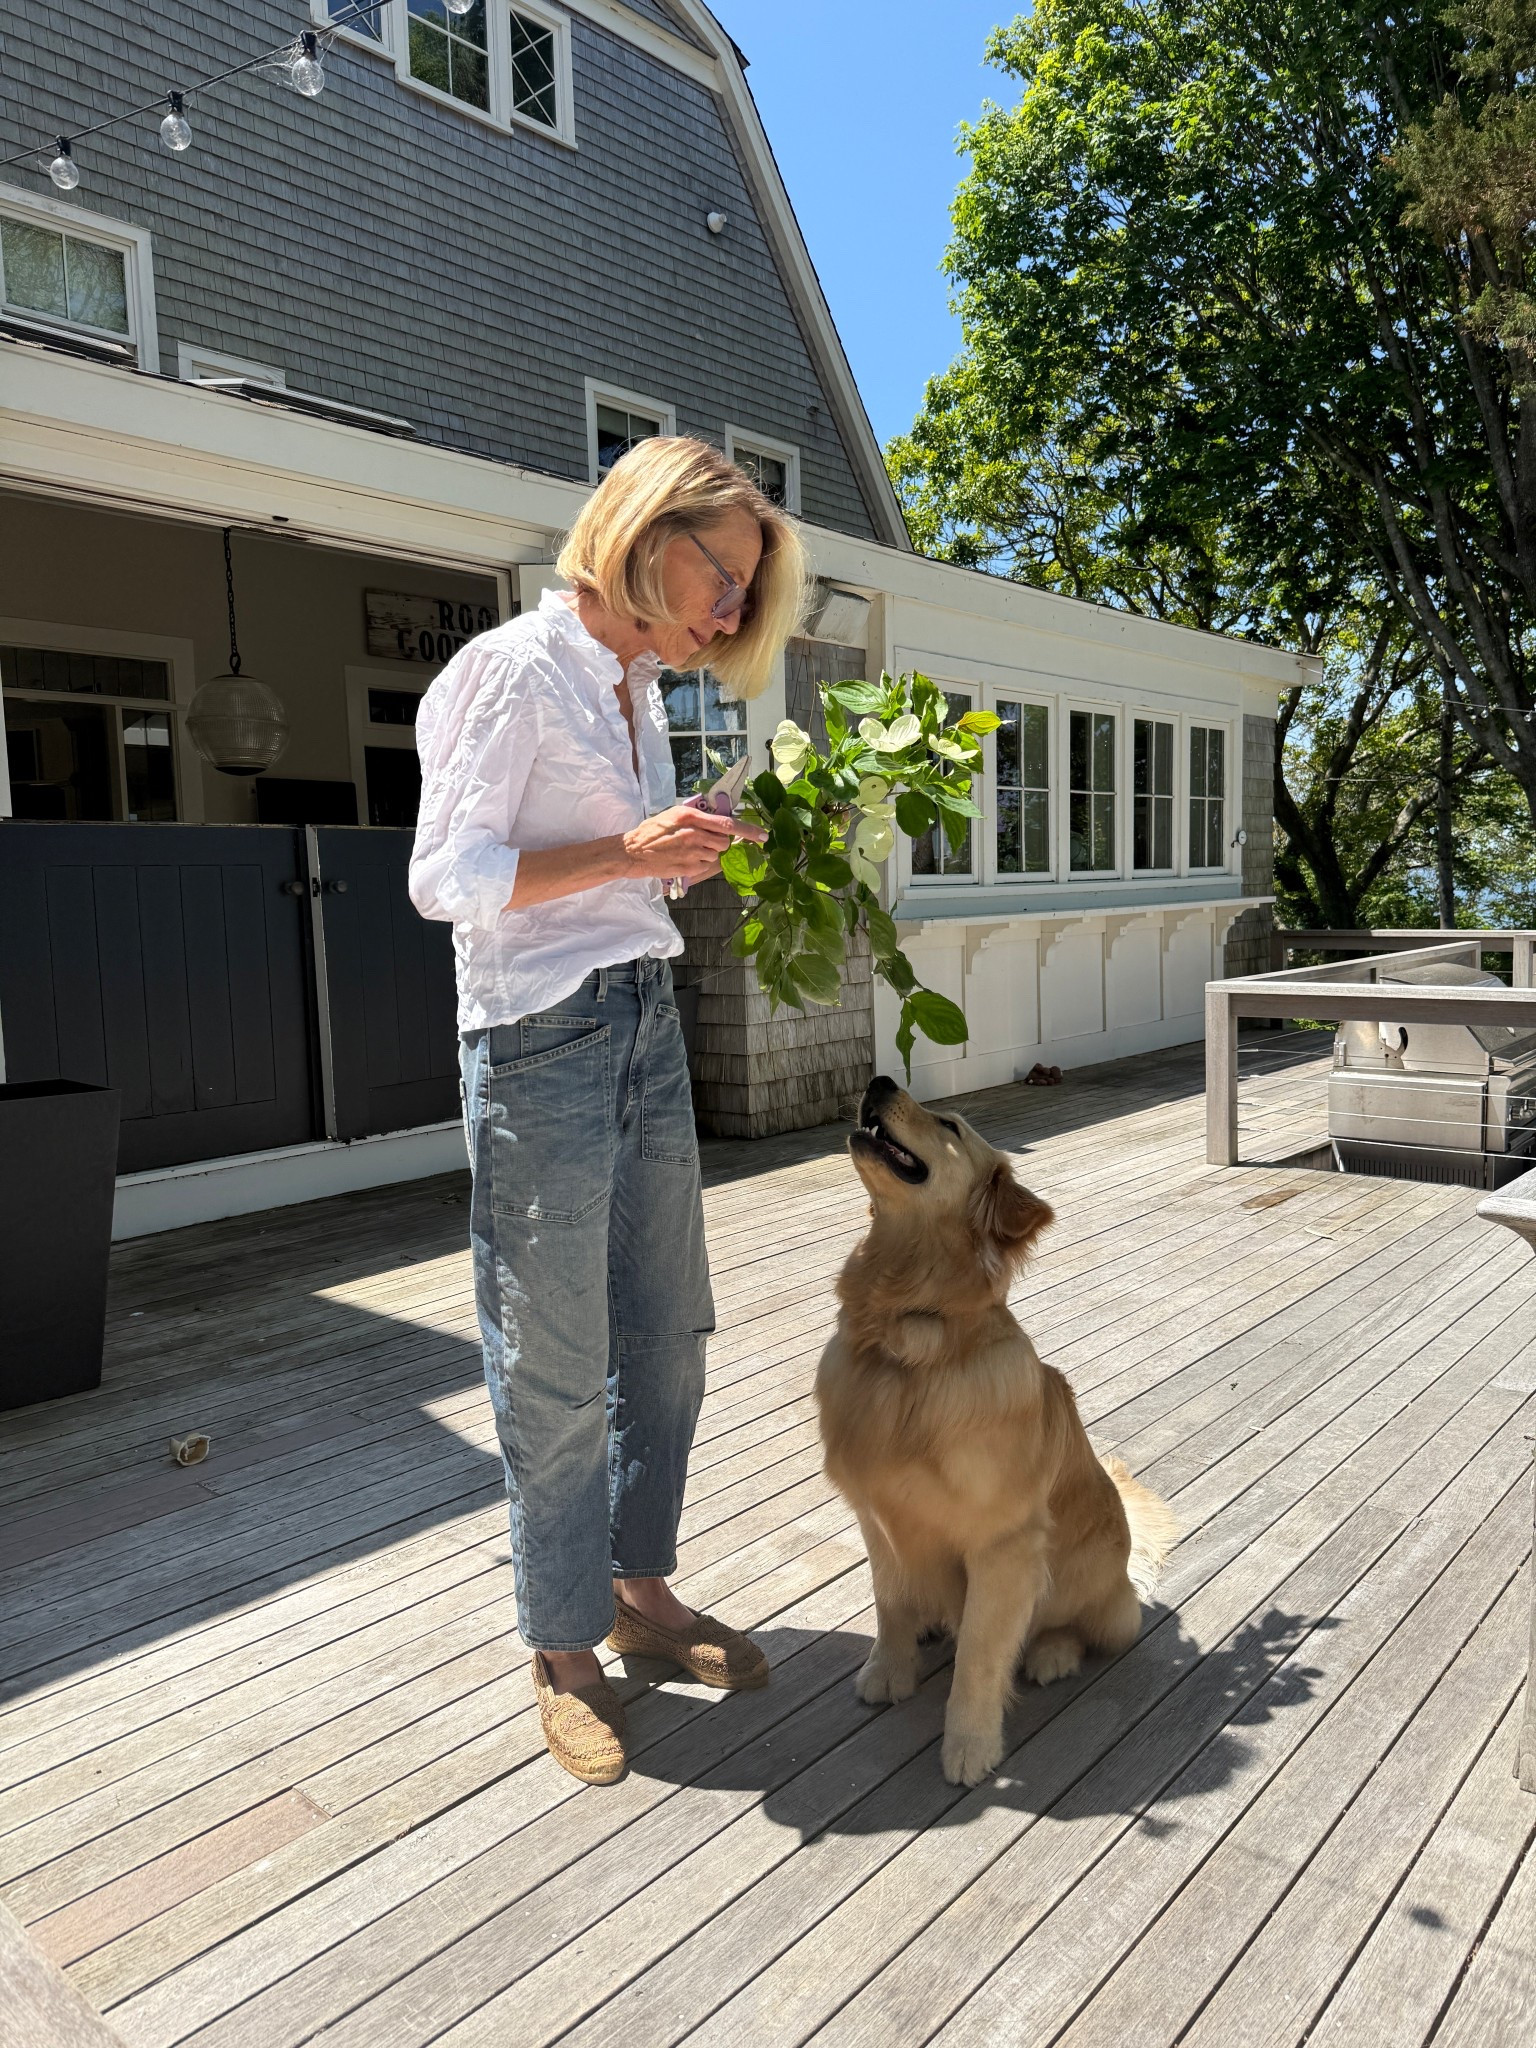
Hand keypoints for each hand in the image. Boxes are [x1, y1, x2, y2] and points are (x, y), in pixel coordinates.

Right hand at [621, 803, 765, 883]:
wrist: (633, 851)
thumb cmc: (652, 830)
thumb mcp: (674, 814)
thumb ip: (698, 817)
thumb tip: (719, 820)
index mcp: (691, 816)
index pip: (728, 823)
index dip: (749, 830)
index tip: (763, 835)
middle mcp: (694, 834)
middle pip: (724, 842)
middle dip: (719, 842)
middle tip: (704, 840)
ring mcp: (692, 853)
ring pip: (716, 855)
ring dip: (708, 853)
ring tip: (689, 849)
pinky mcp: (689, 868)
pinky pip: (706, 866)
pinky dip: (699, 863)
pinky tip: (684, 858)